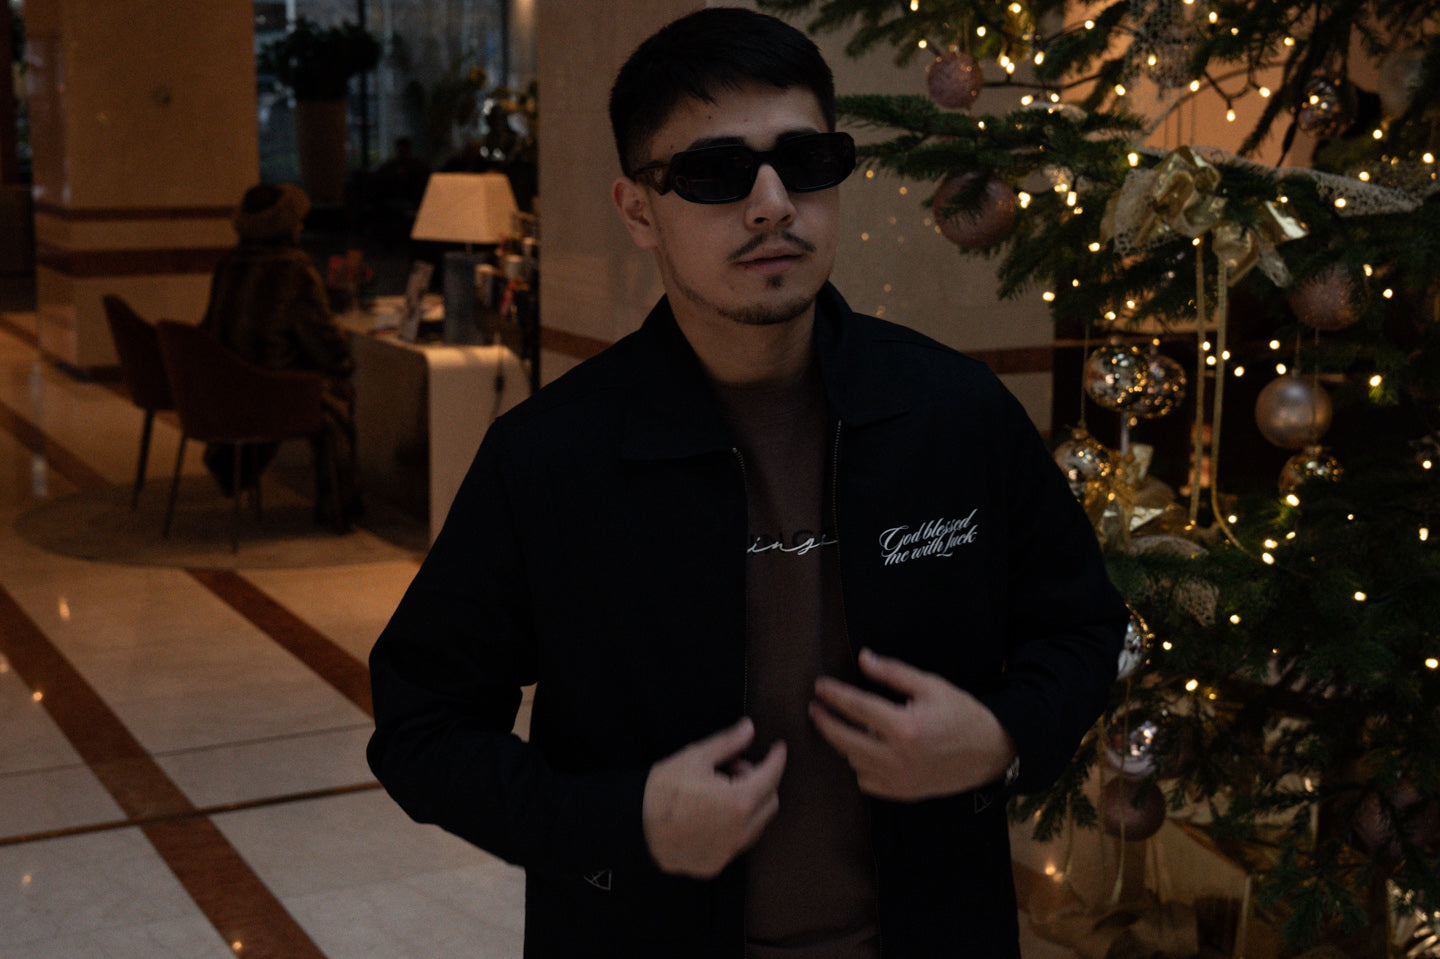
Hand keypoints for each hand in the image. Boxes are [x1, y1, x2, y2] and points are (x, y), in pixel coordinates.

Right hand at [642, 717, 786, 877]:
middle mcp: (739, 832)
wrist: (633, 827)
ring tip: (719, 791)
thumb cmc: (662, 790)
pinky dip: (735, 825)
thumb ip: (728, 743)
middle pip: (770, 803)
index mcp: (738, 802)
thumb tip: (749, 729)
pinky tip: (712, 813)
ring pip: (756, 825)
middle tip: (733, 769)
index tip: (778, 749)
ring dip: (749, 805)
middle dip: (759, 782)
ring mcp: (728, 852)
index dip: (777, 759)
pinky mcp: (715, 865)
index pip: (771, 777)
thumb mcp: (695, 757)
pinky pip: (737, 842)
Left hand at [809, 648, 1014, 800]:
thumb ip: (894, 673)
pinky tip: (863, 750)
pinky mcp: (903, 793)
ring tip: (842, 725)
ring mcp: (899, 780)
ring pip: (853, 761)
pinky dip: (860, 766)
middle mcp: (898, 757)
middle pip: (845, 740)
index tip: (819, 687)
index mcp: (905, 727)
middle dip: (825, 722)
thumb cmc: (962, 714)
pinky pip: (866, 781)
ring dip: (843, 743)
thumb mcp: (931, 686)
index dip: (835, 695)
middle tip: (815, 708)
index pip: (857, 708)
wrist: (991, 752)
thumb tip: (864, 658)